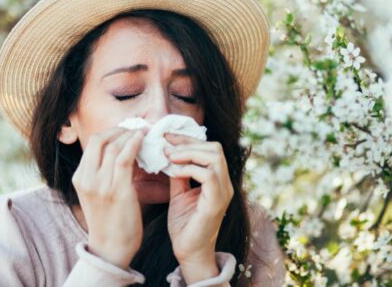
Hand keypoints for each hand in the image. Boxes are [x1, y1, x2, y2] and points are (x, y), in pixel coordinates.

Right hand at [72, 126, 146, 269]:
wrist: (111, 248)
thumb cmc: (109, 220)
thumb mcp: (97, 193)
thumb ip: (103, 172)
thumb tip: (121, 149)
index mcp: (79, 178)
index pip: (93, 143)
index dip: (111, 131)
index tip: (127, 129)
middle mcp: (86, 179)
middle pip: (100, 140)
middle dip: (120, 129)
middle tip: (136, 127)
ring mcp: (100, 185)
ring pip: (114, 146)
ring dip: (131, 135)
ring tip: (143, 132)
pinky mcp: (116, 191)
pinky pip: (124, 158)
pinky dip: (134, 144)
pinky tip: (143, 140)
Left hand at [163, 133, 233, 263]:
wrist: (188, 252)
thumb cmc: (184, 225)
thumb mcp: (179, 193)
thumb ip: (178, 174)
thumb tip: (169, 153)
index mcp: (218, 180)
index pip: (209, 148)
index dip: (188, 139)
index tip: (166, 137)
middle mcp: (225, 184)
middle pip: (215, 148)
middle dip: (188, 142)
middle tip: (166, 145)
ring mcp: (224, 192)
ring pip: (214, 157)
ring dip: (189, 152)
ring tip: (169, 156)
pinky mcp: (217, 202)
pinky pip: (209, 175)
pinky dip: (190, 168)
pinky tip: (175, 171)